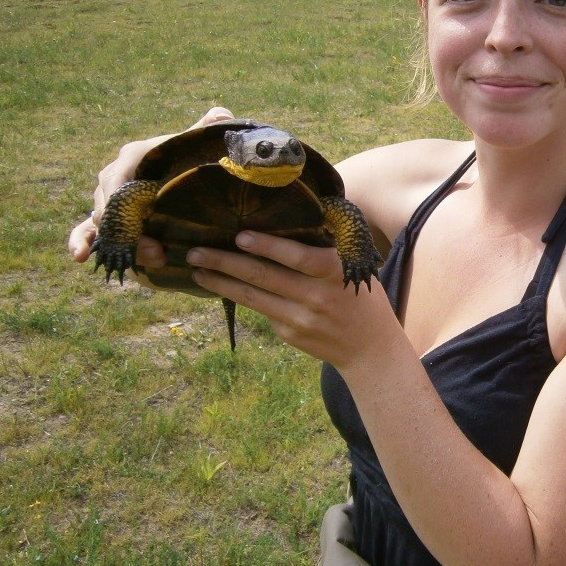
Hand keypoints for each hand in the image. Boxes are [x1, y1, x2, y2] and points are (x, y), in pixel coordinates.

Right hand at [68, 106, 234, 262]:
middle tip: (157, 250)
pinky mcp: (103, 221)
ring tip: (148, 259)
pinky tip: (80, 256)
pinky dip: (80, 243)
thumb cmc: (183, 162)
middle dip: (129, 228)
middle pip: (112, 202)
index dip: (123, 195)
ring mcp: (106, 199)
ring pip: (103, 221)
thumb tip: (222, 114)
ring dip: (120, 243)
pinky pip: (84, 231)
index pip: (122, 172)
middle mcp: (115, 175)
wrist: (175, 182)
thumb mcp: (194, 148)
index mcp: (135, 155)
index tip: (136, 216)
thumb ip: (206, 130)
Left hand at [186, 230, 397, 367]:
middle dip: (225, 262)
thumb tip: (289, 217)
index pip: (297, 257)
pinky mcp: (289, 334)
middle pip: (263, 277)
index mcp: (333, 272)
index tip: (240, 235)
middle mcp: (315, 296)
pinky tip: (221, 286)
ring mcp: (300, 319)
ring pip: (252, 297)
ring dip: (220, 283)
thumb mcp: (354, 267)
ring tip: (196, 270)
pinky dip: (239, 297)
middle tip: (195, 251)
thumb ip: (325, 248)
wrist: (370, 347)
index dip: (268, 246)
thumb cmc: (360, 296)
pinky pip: (261, 310)